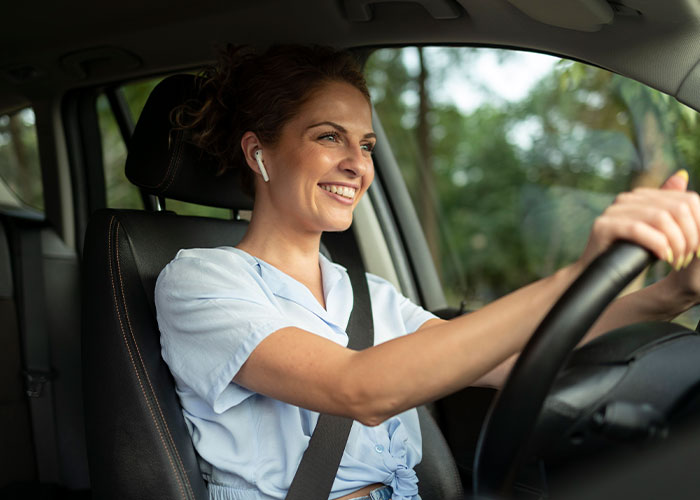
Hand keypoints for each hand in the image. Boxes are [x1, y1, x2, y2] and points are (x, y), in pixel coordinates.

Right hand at [578, 170, 699, 273]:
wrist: (600, 278)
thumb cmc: (631, 258)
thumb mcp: (659, 233)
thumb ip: (672, 207)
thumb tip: (682, 174)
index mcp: (643, 196)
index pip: (687, 200)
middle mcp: (627, 199)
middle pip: (677, 208)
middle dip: (690, 237)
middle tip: (688, 258)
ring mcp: (613, 210)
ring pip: (661, 217)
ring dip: (676, 243)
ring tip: (676, 262)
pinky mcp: (603, 225)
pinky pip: (638, 229)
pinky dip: (657, 244)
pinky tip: (662, 257)